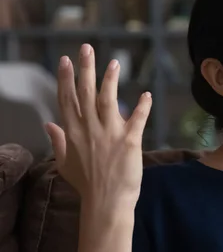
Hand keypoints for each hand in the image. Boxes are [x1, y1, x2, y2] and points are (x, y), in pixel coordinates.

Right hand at [45, 44, 151, 218]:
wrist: (105, 203)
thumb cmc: (86, 184)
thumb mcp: (64, 162)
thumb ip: (57, 141)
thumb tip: (47, 123)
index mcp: (72, 132)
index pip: (67, 99)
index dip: (65, 78)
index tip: (64, 60)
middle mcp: (89, 129)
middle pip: (85, 93)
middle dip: (85, 69)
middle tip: (86, 48)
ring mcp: (109, 134)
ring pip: (109, 100)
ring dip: (111, 80)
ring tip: (113, 62)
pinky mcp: (129, 142)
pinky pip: (137, 119)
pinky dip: (142, 107)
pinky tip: (146, 94)